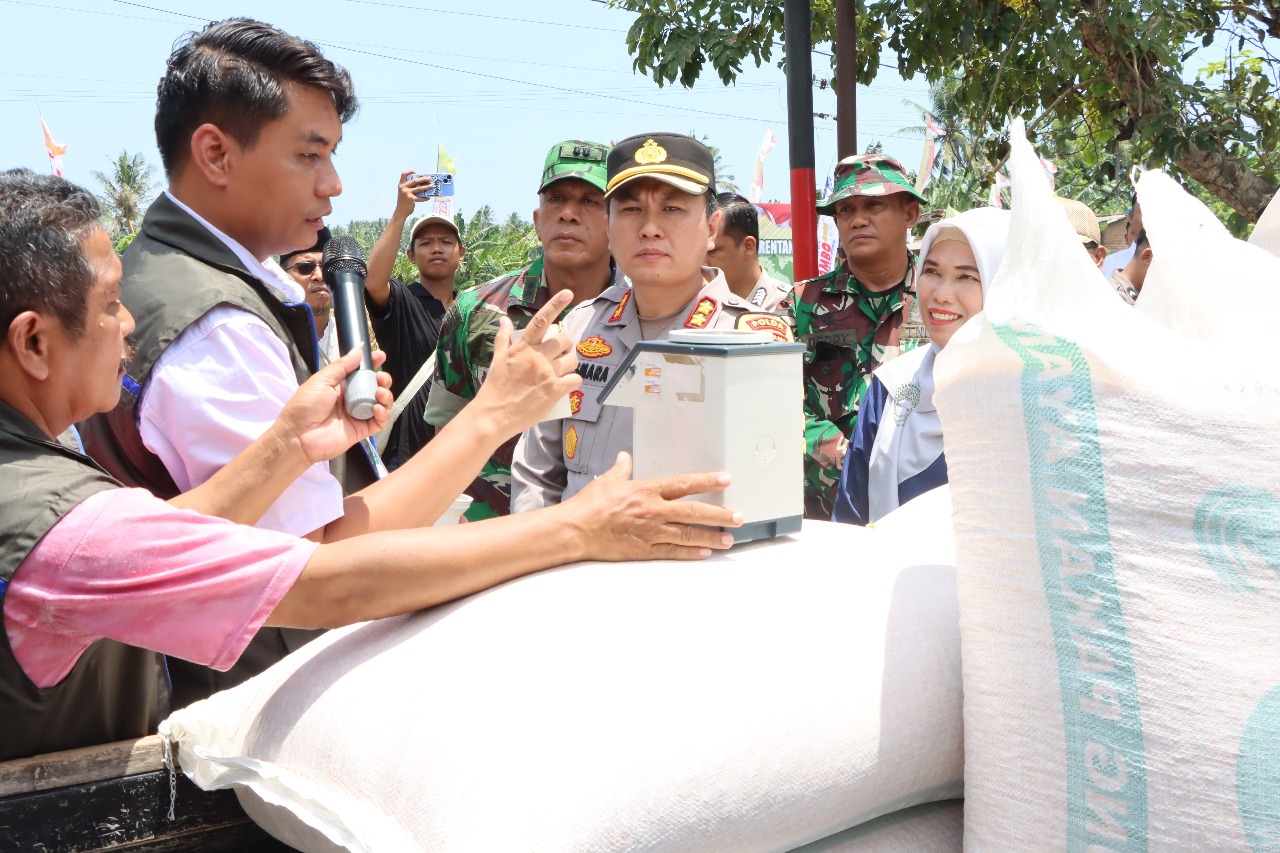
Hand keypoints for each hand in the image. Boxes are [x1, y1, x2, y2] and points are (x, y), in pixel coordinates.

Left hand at [271, 348, 393, 463]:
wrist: (298, 435)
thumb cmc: (306, 405)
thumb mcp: (322, 380)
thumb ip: (342, 366)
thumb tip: (359, 351)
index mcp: (341, 386)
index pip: (361, 373)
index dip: (372, 364)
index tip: (380, 356)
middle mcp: (352, 399)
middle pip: (375, 387)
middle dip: (382, 380)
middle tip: (381, 377)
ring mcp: (358, 415)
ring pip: (381, 403)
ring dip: (385, 395)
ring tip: (380, 392)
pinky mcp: (362, 430)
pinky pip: (379, 422)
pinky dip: (383, 414)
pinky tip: (377, 408)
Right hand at [394, 169, 434, 218]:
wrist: (400, 211)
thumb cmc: (404, 202)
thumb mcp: (404, 193)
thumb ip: (409, 188)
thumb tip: (422, 184)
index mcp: (401, 185)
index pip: (404, 174)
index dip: (410, 171)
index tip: (417, 172)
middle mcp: (403, 188)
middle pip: (415, 180)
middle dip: (423, 179)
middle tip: (429, 178)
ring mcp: (407, 193)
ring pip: (419, 188)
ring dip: (427, 187)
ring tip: (432, 186)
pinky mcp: (411, 199)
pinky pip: (420, 197)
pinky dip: (425, 198)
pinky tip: (428, 198)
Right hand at [472, 289, 580, 437]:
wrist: (493, 415)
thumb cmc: (495, 387)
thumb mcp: (497, 359)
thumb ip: (503, 338)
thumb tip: (503, 319)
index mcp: (523, 347)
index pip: (541, 320)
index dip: (555, 304)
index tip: (568, 293)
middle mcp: (537, 357)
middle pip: (564, 340)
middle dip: (566, 345)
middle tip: (561, 353)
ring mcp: (547, 373)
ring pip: (572, 359)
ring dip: (571, 363)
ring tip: (562, 371)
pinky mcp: (554, 390)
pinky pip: (575, 379)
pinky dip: (574, 382)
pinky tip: (567, 385)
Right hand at [566, 453, 742, 560]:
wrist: (576, 531)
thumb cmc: (590, 506)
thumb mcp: (608, 481)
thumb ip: (621, 469)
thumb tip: (625, 457)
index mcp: (647, 490)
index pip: (684, 484)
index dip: (707, 482)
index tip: (725, 480)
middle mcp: (654, 511)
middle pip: (694, 512)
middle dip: (719, 515)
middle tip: (738, 517)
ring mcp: (651, 532)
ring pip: (688, 535)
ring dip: (711, 537)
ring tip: (728, 539)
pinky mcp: (645, 550)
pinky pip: (673, 552)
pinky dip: (691, 552)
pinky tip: (705, 553)